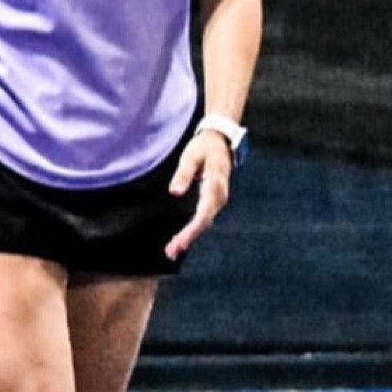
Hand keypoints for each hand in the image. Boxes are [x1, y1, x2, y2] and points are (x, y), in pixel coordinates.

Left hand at [164, 130, 231, 262]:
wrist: (220, 140)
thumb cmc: (203, 147)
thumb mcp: (191, 155)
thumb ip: (183, 174)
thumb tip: (174, 192)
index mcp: (216, 183)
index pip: (205, 211)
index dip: (192, 229)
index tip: (181, 241)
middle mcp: (220, 194)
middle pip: (205, 221)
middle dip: (189, 237)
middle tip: (171, 252)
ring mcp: (219, 198)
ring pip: (205, 222)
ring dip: (190, 236)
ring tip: (173, 250)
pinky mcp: (214, 199)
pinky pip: (204, 217)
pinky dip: (193, 229)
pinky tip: (182, 238)